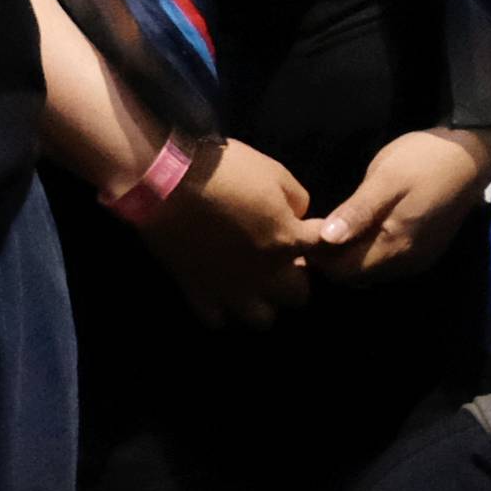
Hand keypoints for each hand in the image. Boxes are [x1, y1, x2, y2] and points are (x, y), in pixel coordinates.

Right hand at [142, 136, 324, 327]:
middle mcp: (265, 275)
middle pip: (298, 296)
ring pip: (262, 320)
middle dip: (296, 278)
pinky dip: (222, 309)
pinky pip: (217, 319)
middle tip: (281, 260)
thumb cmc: (225, 171)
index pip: (323, 250)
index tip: (306, 229)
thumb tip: (298, 216)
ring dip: (264, 302)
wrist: (168, 182)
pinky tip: (219, 290)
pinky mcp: (199, 294)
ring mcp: (231, 290)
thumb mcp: (274, 172)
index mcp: (287, 242)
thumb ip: (296, 199)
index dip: (317, 238)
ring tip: (253, 283)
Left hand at [307, 127, 488, 281]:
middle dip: (331, 258)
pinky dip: (367, 250)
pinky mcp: (425, 250)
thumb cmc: (425, 160)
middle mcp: (407, 264)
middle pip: (355, 275)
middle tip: (313, 226)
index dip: (318, 257)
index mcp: (395, 248)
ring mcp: (418, 259)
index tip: (303, 231)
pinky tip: (361, 227)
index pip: (342, 272)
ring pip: (370, 270)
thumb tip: (325, 239)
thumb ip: (357, 211)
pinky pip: (386, 261)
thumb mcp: (386, 178)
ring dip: (349, 254)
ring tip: (335, 224)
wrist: (473, 153)